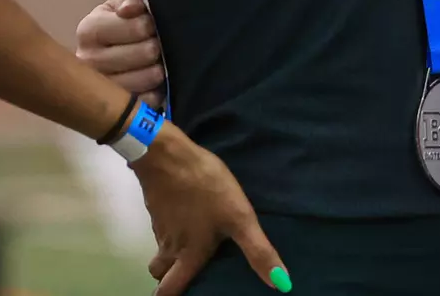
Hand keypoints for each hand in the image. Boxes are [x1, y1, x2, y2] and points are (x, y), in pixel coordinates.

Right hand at [76, 0, 166, 104]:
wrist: (117, 49)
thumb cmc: (123, 22)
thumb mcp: (124, 2)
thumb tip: (130, 9)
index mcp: (89, 31)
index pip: (136, 28)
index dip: (150, 25)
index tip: (151, 25)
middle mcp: (87, 60)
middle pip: (144, 53)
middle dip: (157, 47)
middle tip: (157, 46)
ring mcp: (97, 89)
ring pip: (146, 78)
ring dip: (159, 69)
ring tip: (157, 63)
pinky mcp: (113, 110)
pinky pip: (146, 101)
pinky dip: (156, 92)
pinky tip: (153, 84)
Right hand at [134, 122, 289, 294]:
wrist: (169, 157)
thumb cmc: (206, 189)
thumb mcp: (239, 219)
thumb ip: (258, 251)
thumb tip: (280, 284)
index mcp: (188, 255)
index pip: (169, 291)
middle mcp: (170, 247)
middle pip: (161, 274)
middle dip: (170, 279)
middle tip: (188, 276)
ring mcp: (161, 226)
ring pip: (161, 251)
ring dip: (172, 256)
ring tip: (193, 250)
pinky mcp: (159, 207)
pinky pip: (163, 229)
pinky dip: (173, 232)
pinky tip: (192, 220)